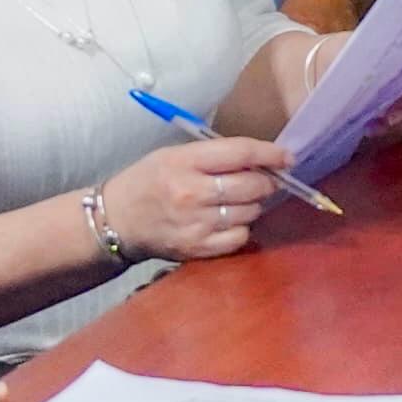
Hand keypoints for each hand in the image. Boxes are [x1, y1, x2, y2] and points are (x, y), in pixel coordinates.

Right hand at [105, 136, 290, 261]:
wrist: (115, 221)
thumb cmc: (147, 182)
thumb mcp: (173, 156)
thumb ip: (214, 156)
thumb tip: (260, 160)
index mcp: (184, 162)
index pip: (240, 153)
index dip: (270, 154)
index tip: (287, 157)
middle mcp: (191, 193)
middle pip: (252, 185)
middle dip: (266, 181)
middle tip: (264, 180)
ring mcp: (196, 224)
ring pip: (250, 212)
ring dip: (253, 205)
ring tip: (239, 200)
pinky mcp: (198, 248)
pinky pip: (240, 237)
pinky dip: (242, 228)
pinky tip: (229, 221)